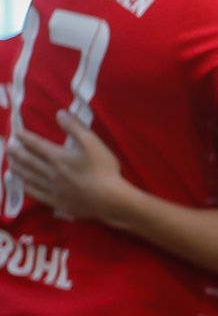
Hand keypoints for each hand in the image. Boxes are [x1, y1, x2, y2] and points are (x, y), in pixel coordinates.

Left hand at [5, 112, 132, 222]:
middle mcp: (50, 172)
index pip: (38, 145)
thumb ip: (75, 127)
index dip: (26, 138)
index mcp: (58, 157)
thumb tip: (59, 113)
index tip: (17, 133)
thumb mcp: (92, 142)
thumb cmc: (102, 169)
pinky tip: (25, 186)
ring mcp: (53, 188)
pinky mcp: (58, 202)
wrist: (108, 198)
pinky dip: (29, 189)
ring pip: (31, 177)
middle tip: (8, 149)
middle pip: (30, 161)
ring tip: (11, 165)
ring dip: (20, 170)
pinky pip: (38, 195)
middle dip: (18, 154)